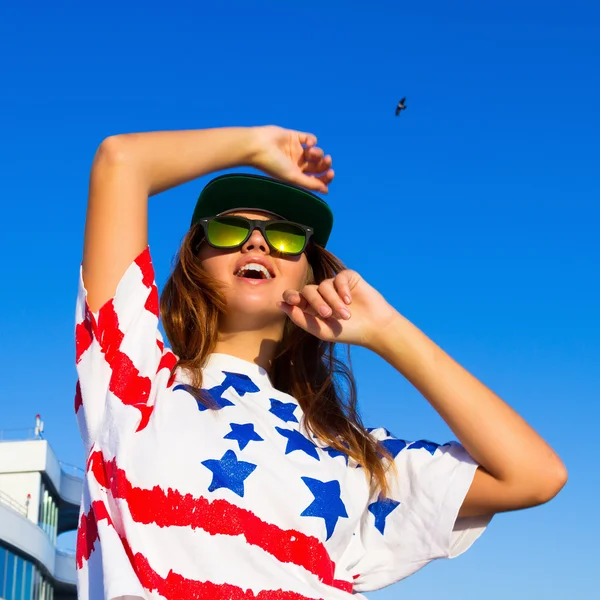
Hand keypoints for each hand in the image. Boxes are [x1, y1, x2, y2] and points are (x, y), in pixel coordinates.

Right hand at [250, 125, 333, 192]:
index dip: (326, 177)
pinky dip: (312, 141)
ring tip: (309, 151)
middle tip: (326, 160)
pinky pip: (310, 139)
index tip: (331, 173)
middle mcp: (298, 164)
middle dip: (325, 164)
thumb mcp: (293, 177)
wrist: (259, 146)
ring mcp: (297, 150)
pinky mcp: (295, 137)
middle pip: (318, 166)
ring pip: (316, 152)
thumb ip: (310, 184)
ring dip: (318, 152)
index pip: (316, 179)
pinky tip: (308, 143)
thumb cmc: (273, 165)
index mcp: (297, 176)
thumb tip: (326, 191)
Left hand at [278, 271, 398, 346]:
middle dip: (316, 302)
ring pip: (324, 285)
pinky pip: (338, 278)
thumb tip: (280, 304)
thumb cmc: (347, 332)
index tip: (293, 299)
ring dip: (333, 301)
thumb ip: (300, 319)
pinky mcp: (348, 278)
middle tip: (327, 315)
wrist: (374, 328)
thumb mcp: (321, 330)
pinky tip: (349, 301)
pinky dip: (342, 289)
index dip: (290, 296)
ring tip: (345, 315)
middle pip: (308, 290)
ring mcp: (334, 285)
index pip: (295, 297)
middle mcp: (321, 294)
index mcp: (311, 307)